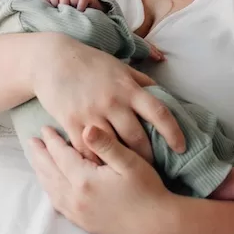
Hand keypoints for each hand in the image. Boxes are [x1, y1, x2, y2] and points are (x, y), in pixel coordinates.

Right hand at [29, 34, 185, 164]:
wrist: (52, 61)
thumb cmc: (90, 63)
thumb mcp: (120, 67)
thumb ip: (142, 82)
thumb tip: (163, 94)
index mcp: (129, 88)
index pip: (159, 112)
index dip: (173, 132)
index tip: (181, 148)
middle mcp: (113, 102)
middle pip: (137, 138)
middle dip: (148, 156)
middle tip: (154, 167)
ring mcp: (92, 114)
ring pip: (113, 148)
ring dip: (123, 162)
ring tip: (130, 172)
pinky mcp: (72, 123)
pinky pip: (88, 151)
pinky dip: (97, 161)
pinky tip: (103, 169)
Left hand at [29, 125, 171, 233]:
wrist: (156, 223)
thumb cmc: (147, 189)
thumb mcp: (130, 162)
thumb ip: (106, 145)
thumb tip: (86, 128)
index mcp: (85, 180)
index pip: (61, 156)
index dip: (52, 141)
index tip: (44, 128)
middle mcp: (76, 198)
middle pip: (50, 172)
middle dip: (40, 156)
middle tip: (31, 141)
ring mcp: (78, 212)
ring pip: (51, 189)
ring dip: (42, 172)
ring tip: (37, 160)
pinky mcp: (82, 222)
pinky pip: (57, 204)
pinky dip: (50, 190)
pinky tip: (50, 184)